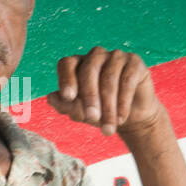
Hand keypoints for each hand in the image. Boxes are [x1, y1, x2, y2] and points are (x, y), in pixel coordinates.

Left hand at [47, 47, 163, 136]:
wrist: (131, 117)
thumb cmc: (100, 112)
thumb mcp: (80, 112)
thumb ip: (66, 105)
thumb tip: (51, 98)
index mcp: (77, 64)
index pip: (67, 64)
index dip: (66, 78)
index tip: (68, 96)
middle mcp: (95, 56)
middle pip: (88, 72)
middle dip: (89, 98)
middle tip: (92, 118)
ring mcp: (116, 56)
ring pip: (109, 79)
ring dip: (108, 107)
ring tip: (108, 128)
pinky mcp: (134, 62)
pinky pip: (127, 80)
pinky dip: (123, 102)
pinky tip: (121, 118)